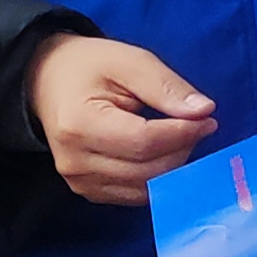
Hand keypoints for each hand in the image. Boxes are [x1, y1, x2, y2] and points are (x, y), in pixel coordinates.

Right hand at [30, 35, 216, 205]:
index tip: (208, 119)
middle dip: (182, 149)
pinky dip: (157, 177)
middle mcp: (75, 162)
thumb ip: (166, 87)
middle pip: (147, 169)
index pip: (144, 142)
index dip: (183, 134)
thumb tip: (204, 111)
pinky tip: (162, 152)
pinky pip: (135, 194)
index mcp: (79, 125)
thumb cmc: (90, 68)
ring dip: (173, 164)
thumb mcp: (129, 62)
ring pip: (145, 187)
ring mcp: (79, 182)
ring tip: (180, 135)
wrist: (48, 82)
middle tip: (198, 124)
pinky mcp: (88, 192)